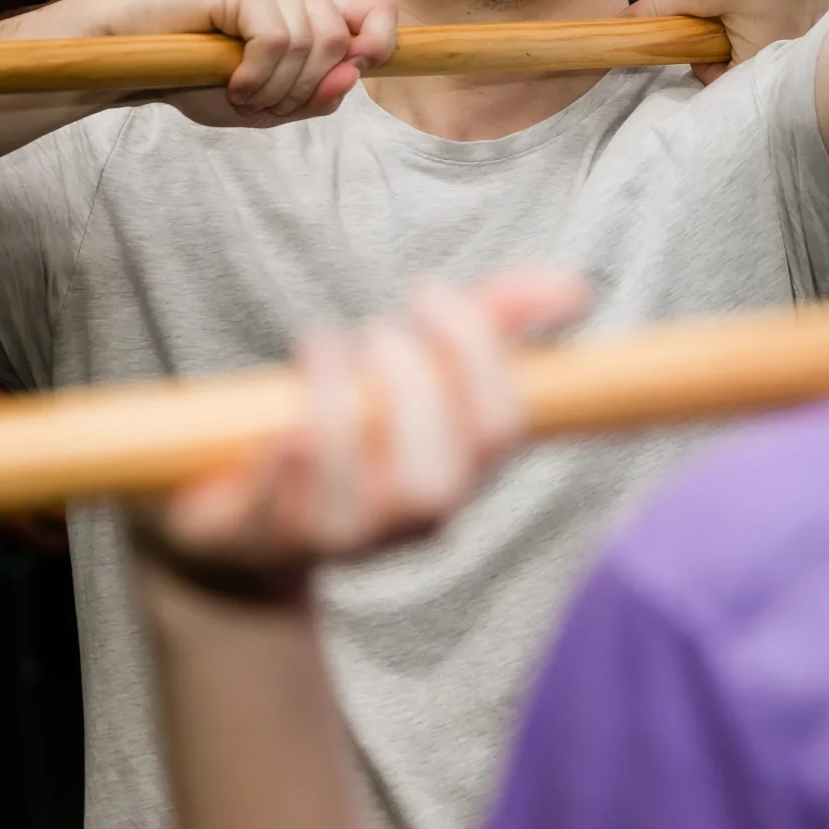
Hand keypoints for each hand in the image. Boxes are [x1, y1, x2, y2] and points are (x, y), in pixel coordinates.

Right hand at [98, 0, 397, 126]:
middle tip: (262, 103)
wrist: (137, 60)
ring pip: (310, 44)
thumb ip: (317, 98)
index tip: (352, 73)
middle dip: (304, 90)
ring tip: (241, 94)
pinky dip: (256, 75)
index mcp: (315, 9)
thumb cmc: (200, 78)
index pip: (380, 12)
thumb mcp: (271, 105)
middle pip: (340, 43)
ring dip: (276, 88)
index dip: (381, 45)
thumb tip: (353, 75)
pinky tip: (233, 83)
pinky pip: (276, 39)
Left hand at [140, 272, 591, 590]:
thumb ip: (494, 321)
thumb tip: (576, 287)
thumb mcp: (423, 366)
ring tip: (320, 345)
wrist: (253, 514)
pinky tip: (281, 427)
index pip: (501, 426)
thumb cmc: (356, 422)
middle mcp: (414, 515)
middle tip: (374, 328)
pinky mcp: (267, 540)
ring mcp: (343, 537)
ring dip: (340, 405)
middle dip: (409, 383)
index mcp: (466, 468)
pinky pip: (278, 517)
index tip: (429, 289)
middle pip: (438, 475)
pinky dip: (283, 470)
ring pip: (361, 495)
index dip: (473, 352)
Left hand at [631, 0, 828, 83]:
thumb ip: (659, 13)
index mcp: (762, 58)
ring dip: (750, 18)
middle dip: (724, 36)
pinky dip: (778, 3)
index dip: (697, 57)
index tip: (691, 31)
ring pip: (769, 35)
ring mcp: (817, 29)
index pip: (721, 80)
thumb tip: (626, 23)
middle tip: (716, 5)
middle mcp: (796, 54)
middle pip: (746, 59)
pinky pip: (795, 16)